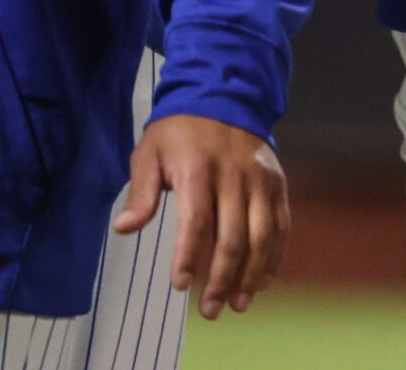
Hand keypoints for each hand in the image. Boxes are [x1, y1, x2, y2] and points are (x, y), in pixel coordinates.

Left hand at [113, 113, 289, 319]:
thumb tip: (124, 228)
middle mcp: (235, 175)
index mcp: (198, 169)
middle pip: (232, 235)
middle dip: (221, 277)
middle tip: (209, 310)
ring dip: (252, 273)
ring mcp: (261, 179)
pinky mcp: (277, 182)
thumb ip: (141, 193)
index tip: (180, 286)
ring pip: (262, 234)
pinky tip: (263, 279)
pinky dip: (275, 255)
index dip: (188, 256)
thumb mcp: (148, 153)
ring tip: (238, 303)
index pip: (196, 221)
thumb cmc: (178, 132)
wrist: (223, 96)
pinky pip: (281, 224)